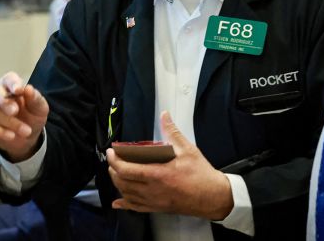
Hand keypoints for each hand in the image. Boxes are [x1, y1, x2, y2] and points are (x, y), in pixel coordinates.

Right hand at [0, 72, 48, 162]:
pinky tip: (12, 136)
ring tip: (26, 131)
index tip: (19, 90)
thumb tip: (28, 88)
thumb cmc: (32, 116)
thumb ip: (35, 98)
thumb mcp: (40, 108)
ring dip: (11, 123)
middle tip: (15, 111)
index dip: (13, 83)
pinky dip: (1, 132)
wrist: (27, 138)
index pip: (8, 79)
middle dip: (5, 102)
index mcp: (10, 86)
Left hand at [107, 111, 232, 219]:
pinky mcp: (158, 208)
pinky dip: (124, 204)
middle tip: (113, 159)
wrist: (212, 197)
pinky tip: (118, 202)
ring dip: (117, 183)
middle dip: (113, 170)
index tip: (111, 152)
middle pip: (123, 182)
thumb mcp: (188, 149)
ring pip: (127, 195)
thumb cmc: (201, 175)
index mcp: (159, 174)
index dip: (114, 160)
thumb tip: (165, 115)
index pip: (127, 170)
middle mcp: (153, 190)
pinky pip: (136, 208)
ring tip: (116, 172)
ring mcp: (154, 201)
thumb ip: (172, 132)